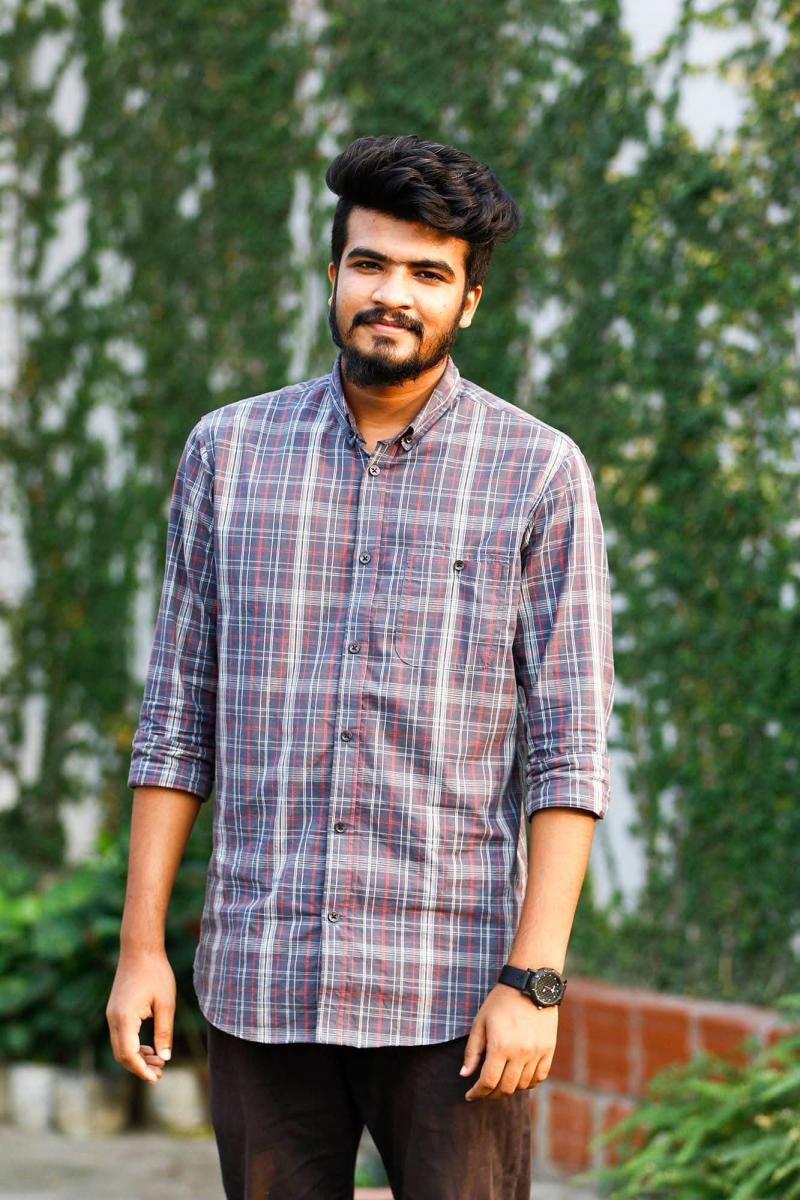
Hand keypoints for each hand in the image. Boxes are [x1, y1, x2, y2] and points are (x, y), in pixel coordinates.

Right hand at [106, 947, 175, 1084]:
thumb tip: (165, 1058)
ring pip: (120, 1046)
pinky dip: (132, 1046)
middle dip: (139, 1067)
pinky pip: (120, 1036)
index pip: (129, 1054)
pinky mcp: (114, 1010)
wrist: (140, 949)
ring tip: (158, 1062)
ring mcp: (111, 1014)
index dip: (141, 1070)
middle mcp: (113, 1019)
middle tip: (160, 1073)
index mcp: (125, 1018)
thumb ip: (164, 1032)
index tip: (156, 1078)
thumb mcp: (166, 1003)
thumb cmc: (156, 973)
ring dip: (136, 1057)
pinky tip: (149, 1047)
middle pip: (121, 1055)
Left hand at [461, 983, 557, 1101]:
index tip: (470, 1095)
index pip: (488, 1082)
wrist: (530, 986)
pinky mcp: (548, 1050)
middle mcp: (520, 1053)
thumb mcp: (480, 1023)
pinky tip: (519, 1079)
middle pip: (506, 1088)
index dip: (477, 1093)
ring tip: (500, 1081)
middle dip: (491, 1093)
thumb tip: (464, 1075)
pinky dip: (528, 1083)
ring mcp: (536, 1053)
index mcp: (500, 1046)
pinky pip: (539, 1077)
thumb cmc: (500, 1002)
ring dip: (509, 1088)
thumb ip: (472, 1051)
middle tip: (483, 1090)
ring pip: (522, 1085)